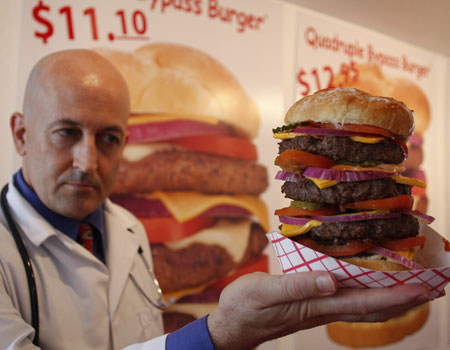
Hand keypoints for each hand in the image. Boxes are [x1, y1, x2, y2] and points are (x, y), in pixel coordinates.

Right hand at [207, 271, 429, 349]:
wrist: (232, 327)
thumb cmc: (244, 308)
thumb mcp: (263, 292)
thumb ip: (297, 286)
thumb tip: (331, 280)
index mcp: (316, 305)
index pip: (364, 302)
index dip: (396, 295)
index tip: (424, 287)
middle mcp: (323, 309)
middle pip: (372, 307)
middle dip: (404, 299)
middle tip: (433, 287)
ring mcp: (318, 310)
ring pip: (363, 306)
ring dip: (391, 298)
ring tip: (413, 287)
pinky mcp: (312, 306)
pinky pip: (348, 301)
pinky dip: (369, 295)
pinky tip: (370, 286)